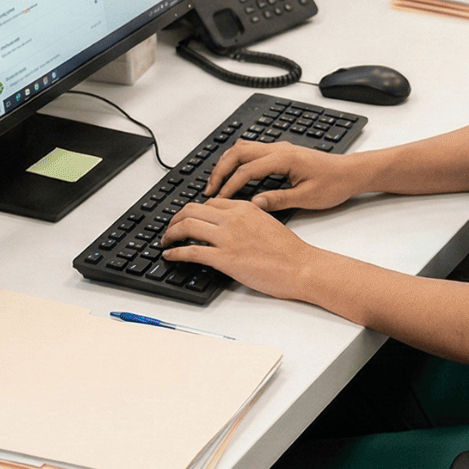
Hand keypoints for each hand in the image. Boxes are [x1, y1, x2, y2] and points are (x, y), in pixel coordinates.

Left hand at [159, 199, 317, 299]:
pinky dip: (175, 252)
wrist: (302, 267)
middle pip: (191, 210)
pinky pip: (191, 251)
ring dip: (170, 233)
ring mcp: (227, 238)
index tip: (187, 218)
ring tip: (165, 240)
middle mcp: (232, 218)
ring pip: (187, 226)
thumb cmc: (290, 250)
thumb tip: (230, 224)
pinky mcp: (225, 258)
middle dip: (176, 218)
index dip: (194, 210)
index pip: (209, 202)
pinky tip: (169, 255)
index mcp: (244, 207)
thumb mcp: (267, 222)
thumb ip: (246, 218)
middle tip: (170, 227)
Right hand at [203, 140, 367, 211]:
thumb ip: (278, 200)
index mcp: (284, 158)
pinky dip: (236, 160)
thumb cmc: (334, 184)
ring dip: (226, 163)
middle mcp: (278, 149)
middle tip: (210, 189)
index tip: (220, 199)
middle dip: (220, 170)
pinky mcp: (280, 152)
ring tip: (217, 182)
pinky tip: (233, 173)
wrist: (351, 173)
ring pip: (242, 148)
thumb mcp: (307, 198)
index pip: (247, 170)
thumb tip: (254, 203)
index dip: (230, 185)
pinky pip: (251, 150)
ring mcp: (279, 148)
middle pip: (237, 153)